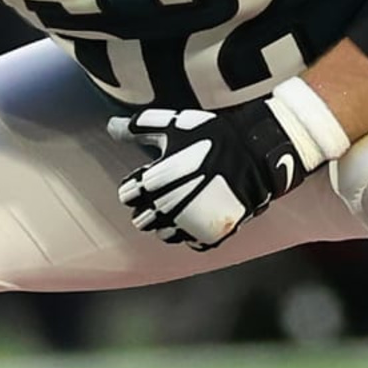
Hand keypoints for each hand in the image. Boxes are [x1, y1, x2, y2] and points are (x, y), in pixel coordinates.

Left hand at [109, 78, 350, 251]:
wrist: (257, 153)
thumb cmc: (212, 136)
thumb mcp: (173, 125)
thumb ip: (138, 127)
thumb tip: (110, 126)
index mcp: (155, 182)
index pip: (127, 196)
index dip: (136, 184)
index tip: (151, 175)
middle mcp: (169, 207)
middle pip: (141, 220)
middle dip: (149, 206)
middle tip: (167, 191)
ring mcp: (191, 224)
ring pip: (164, 235)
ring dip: (169, 221)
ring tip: (184, 202)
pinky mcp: (213, 235)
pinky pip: (191, 243)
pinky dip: (194, 232)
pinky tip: (202, 212)